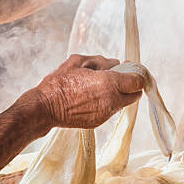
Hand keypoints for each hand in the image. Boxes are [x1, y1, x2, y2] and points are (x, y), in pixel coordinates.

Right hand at [24, 54, 143, 130]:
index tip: (130, 68)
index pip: (138, 81)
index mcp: (109, 83)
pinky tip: (92, 96)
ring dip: (119, 94)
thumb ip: (101, 61)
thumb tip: (114, 63)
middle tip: (120, 76)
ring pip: (123, 103)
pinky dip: (108, 102)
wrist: (45, 107)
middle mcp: (111, 100)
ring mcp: (106, 113)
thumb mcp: (79, 61)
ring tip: (101, 85)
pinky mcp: (99, 122)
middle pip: (135, 95)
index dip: (137, 73)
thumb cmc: (59, 82)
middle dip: (131, 85)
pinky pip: (111, 110)